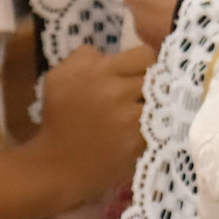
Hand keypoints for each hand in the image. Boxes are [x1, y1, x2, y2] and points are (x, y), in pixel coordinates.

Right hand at [31, 46, 149, 205]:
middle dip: (154, 84)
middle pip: (158, 76)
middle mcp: (116, 91)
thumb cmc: (58, 118)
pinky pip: (161, 125)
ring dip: (158, 106)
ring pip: (162, 101)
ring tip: (150, 113)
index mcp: (99, 70)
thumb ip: (84, 57)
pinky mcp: (137, 142)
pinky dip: (157, 126)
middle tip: (145, 94)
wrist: (56, 164)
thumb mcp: (59, 76)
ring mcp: (129, 118)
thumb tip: (109, 54)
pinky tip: (149, 130)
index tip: (138, 75)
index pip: (144, 55)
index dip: (144, 65)